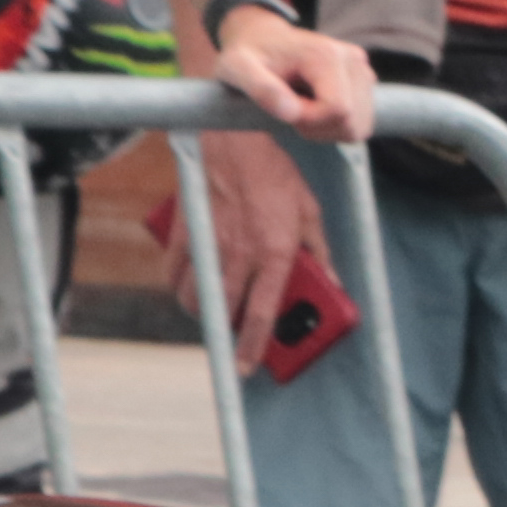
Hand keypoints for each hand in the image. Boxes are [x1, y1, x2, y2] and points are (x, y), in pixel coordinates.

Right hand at [179, 127, 339, 373]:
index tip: (247, 367)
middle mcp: (241, 252)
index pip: (264, 312)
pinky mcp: (185, 230)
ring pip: (195, 296)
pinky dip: (177, 285)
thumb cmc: (275, 175)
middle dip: (225, 332)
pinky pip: (173, 271)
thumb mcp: (310, 212)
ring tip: (212, 312)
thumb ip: (320, 252)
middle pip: (225, 310)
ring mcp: (210, 242)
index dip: (254, 344)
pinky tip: (187, 287)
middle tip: (229, 339)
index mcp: (276, 252)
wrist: (234, 140)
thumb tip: (333, 283)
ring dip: (202, 311)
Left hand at [197, 1, 378, 147]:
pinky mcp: (367, 81)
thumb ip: (260, 88)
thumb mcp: (237, 68)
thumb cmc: (248, 55)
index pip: (338, 110)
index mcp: (327, 55)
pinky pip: (361, 123)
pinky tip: (316, 107)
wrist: (263, 37)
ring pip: (360, 126)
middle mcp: (354, 60)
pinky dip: (337, 126)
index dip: (309, 121)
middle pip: (352, 122)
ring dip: (327, 129)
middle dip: (318, 128)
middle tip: (290, 108)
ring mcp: (364, 70)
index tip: (283, 108)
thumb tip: (291, 113)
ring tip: (302, 106)